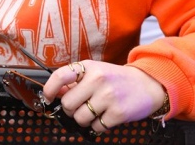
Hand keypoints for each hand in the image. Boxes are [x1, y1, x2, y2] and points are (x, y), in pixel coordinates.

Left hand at [42, 61, 165, 134]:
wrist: (147, 85)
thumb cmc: (116, 80)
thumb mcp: (95, 72)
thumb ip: (75, 81)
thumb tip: (54, 93)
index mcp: (88, 67)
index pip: (60, 76)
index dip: (49, 89)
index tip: (48, 96)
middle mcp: (97, 79)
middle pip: (67, 103)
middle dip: (70, 109)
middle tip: (80, 106)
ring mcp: (108, 96)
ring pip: (80, 118)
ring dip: (84, 119)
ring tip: (94, 112)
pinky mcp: (118, 113)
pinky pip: (96, 127)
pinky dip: (98, 126)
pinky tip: (105, 116)